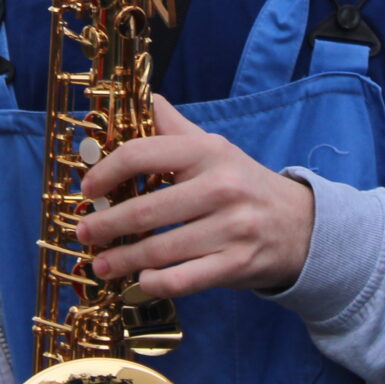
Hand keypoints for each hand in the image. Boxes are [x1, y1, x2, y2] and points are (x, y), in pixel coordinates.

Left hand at [74, 96, 316, 298]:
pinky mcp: (236, 264)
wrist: (301, 224)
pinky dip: (155, 283)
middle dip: (105, 225)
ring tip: (101, 263)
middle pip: (145, 211)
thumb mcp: (214, 148)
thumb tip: (138, 100)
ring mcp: (231, 229)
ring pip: (159, 250)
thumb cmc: (244, 184)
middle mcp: (220, 188)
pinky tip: (140, 281)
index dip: (106, 172)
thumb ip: (174, 127)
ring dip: (121, 260)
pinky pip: (184, 279)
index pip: (142, 154)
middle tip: (84, 232)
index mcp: (208, 152)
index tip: (88, 188)